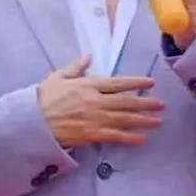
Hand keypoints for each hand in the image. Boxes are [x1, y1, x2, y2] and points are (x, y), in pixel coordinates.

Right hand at [38, 57, 162, 146]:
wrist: (33, 122)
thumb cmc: (43, 98)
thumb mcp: (57, 77)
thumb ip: (75, 67)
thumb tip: (89, 56)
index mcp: (87, 85)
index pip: (117, 83)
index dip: (135, 82)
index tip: (150, 82)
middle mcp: (95, 101)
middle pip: (126, 101)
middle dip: (145, 103)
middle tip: (161, 104)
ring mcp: (95, 118)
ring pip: (125, 119)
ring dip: (143, 120)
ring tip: (158, 121)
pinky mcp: (92, 134)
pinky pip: (115, 136)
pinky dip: (129, 138)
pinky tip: (142, 139)